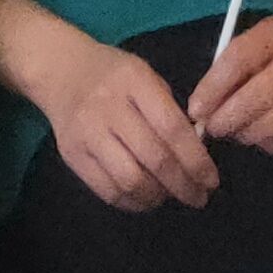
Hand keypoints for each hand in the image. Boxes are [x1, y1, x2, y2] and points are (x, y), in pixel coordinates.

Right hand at [39, 38, 218, 209]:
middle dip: (183, 185)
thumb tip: (196, 154)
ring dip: (158, 196)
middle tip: (199, 197)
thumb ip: (169, 110)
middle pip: (154, 158)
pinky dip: (133, 202)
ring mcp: (87, 133)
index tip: (211, 179)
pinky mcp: (72, 155)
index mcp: (134, 81)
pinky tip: (145, 197)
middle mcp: (109, 107)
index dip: (196, 159)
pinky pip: (108, 191)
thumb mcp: (145, 75)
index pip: (172, 128)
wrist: (60, 70)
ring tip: (170, 195)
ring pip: (131, 180)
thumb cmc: (113, 74)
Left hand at [189, 16, 272, 155]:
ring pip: (271, 126)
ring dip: (246, 134)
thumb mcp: (262, 45)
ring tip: (239, 131)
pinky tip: (265, 135)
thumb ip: (233, 69)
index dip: (212, 88)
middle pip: (255, 98)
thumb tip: (201, 108)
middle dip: (226, 119)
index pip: (237, 60)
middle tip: (214, 129)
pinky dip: (270, 144)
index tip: (195, 110)